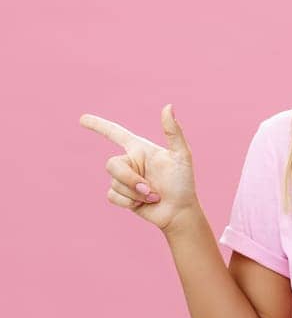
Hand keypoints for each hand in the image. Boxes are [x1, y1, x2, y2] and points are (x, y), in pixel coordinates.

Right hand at [79, 103, 198, 232]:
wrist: (179, 211)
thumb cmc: (184, 182)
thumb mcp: (182, 156)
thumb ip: (173, 132)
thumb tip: (168, 106)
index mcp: (140, 149)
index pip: (115, 133)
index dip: (99, 125)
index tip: (82, 118)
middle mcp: (130, 162)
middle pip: (111, 165)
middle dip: (130, 180)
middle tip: (150, 189)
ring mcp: (124, 179)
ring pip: (114, 182)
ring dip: (135, 193)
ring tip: (153, 196)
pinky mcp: (120, 195)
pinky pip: (112, 196)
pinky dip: (129, 202)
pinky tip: (143, 203)